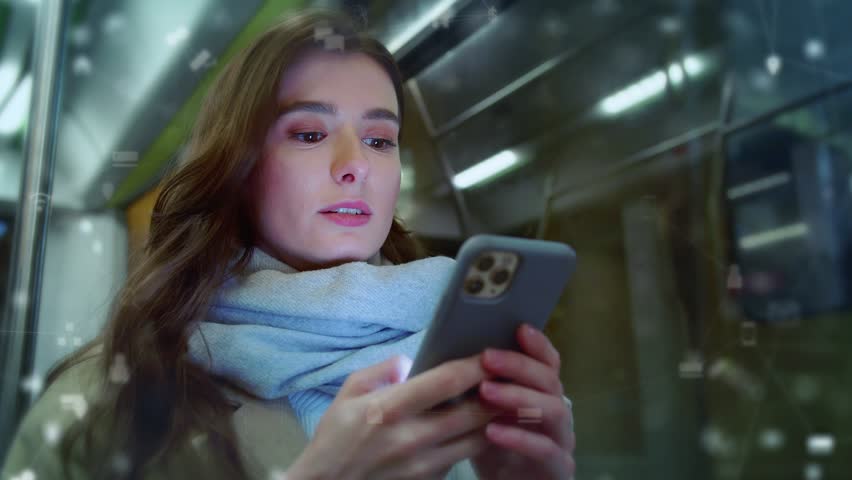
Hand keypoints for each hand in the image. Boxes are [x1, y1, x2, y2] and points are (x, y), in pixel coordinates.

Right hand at [287, 353, 498, 479]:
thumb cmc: (335, 438)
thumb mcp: (348, 393)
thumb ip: (382, 370)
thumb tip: (412, 362)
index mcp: (390, 408)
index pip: (446, 382)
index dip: (475, 366)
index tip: (492, 353)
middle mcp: (412, 438)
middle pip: (473, 412)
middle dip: (500, 392)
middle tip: (514, 375)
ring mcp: (424, 465)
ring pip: (478, 439)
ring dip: (497, 418)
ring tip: (510, 399)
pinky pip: (463, 457)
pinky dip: (479, 440)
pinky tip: (484, 426)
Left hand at [470, 323, 575, 479]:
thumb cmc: (496, 446)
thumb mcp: (486, 413)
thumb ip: (481, 387)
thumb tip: (453, 358)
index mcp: (543, 393)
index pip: (548, 362)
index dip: (537, 344)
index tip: (519, 328)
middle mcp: (558, 411)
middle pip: (549, 380)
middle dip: (519, 365)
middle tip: (488, 358)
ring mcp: (562, 439)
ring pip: (553, 409)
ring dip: (519, 396)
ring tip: (486, 391)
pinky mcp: (559, 467)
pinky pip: (545, 449)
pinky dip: (519, 438)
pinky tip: (492, 431)